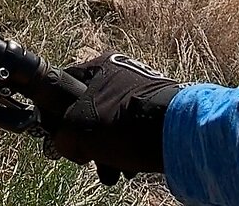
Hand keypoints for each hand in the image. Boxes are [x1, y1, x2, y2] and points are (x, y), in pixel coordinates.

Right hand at [45, 53, 183, 185]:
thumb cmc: (126, 126)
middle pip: (89, 109)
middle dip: (87, 140)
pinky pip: (132, 130)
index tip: (59, 135)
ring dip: (106, 150)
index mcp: (101, 65)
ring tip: (110, 173)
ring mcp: (143, 91)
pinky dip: (127, 148)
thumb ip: (62, 135)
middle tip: (88, 159)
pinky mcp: (159, 111)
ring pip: (112, 124)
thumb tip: (64, 143)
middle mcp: (123, 72)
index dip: (56, 112)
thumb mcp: (80, 131)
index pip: (65, 85)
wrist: (182, 136)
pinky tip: (129, 168)